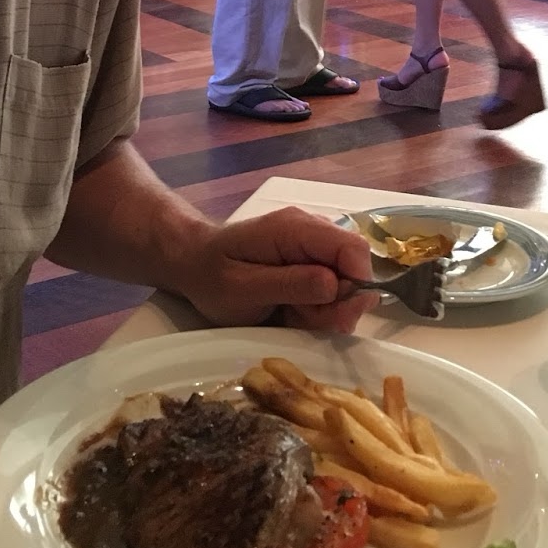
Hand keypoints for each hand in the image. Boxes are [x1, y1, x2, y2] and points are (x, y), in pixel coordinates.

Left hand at [178, 207, 375, 333]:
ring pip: (346, 282)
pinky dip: (317, 307)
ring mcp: (312, 245)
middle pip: (355, 269)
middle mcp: (311, 230)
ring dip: (325, 309)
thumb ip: (291, 285)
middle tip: (299, 318)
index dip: (355, 285)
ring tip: (289, 314)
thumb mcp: (244, 289)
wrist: (192, 264)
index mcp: (295, 229)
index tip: (332, 316)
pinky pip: (333, 287)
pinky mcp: (311, 260)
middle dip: (336, 304)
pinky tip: (291, 311)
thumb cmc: (212, 277)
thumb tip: (335, 284)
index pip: (353, 248)